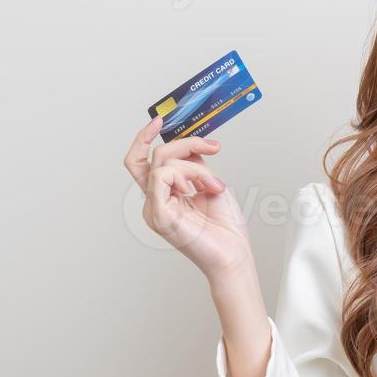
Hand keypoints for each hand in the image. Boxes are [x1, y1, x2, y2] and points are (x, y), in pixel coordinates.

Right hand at [123, 116, 253, 281]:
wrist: (234, 255)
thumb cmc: (225, 228)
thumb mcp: (210, 185)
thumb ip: (194, 165)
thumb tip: (189, 146)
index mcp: (164, 195)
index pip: (142, 161)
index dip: (145, 138)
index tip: (160, 120)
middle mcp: (155, 201)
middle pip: (153, 156)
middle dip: (185, 144)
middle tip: (212, 148)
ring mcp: (154, 209)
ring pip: (161, 163)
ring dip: (195, 167)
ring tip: (214, 185)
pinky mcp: (159, 215)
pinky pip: (162, 177)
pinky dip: (187, 175)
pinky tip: (202, 189)